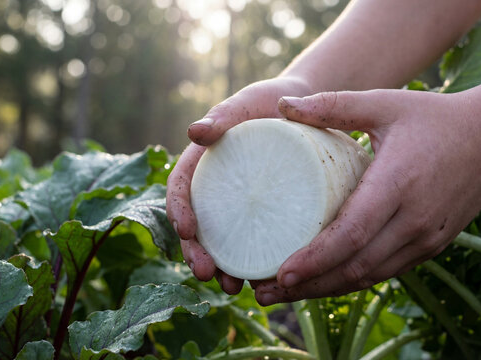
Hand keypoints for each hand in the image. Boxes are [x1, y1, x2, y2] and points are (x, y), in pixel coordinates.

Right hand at [166, 76, 313, 293]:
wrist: (303, 107)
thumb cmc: (268, 101)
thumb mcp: (245, 104)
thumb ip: (222, 116)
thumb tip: (194, 131)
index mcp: (203, 162)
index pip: (180, 189)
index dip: (177, 210)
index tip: (187, 230)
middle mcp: (217, 187)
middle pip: (197, 226)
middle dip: (196, 253)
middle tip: (208, 273)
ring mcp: (239, 202)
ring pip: (223, 240)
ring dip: (222, 267)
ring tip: (232, 286)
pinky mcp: (263, 212)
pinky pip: (253, 241)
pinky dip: (253, 261)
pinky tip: (262, 279)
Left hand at [252, 89, 480, 304]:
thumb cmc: (434, 117)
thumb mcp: (383, 103)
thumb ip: (333, 105)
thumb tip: (280, 107)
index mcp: (397, 184)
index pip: (351, 235)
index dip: (314, 260)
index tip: (279, 273)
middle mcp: (414, 221)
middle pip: (354, 267)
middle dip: (308, 286)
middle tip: (264, 292)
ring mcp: (426, 238)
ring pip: (369, 277)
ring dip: (326, 289)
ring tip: (285, 292)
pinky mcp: (432, 245)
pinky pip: (386, 271)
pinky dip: (353, 280)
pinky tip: (325, 281)